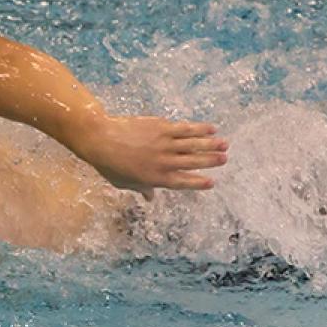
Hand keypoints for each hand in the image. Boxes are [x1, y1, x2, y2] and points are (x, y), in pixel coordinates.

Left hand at [75, 115, 227, 200]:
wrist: (101, 139)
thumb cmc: (109, 164)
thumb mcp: (124, 183)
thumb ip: (141, 189)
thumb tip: (150, 198)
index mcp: (156, 179)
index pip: (183, 182)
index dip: (198, 182)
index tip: (211, 182)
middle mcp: (164, 162)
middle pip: (193, 162)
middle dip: (211, 161)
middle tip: (224, 159)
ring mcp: (164, 144)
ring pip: (194, 144)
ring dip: (211, 145)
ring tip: (225, 144)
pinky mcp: (162, 127)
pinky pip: (185, 129)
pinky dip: (199, 129)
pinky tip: (210, 128)